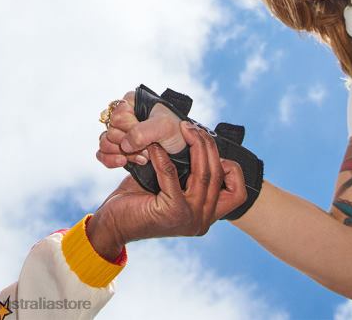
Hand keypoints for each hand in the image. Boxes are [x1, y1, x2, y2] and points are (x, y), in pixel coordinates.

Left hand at [88, 123, 246, 259]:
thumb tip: (196, 143)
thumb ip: (186, 174)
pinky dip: (163, 156)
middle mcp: (203, 220)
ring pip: (203, 173)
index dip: (231, 167)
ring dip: (194, 146)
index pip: (237, 193)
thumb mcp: (170, 188)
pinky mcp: (172, 212)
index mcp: (206, 215)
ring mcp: (190, 218)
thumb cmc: (139, 201)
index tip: (210, 146)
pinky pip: (172, 174)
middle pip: (217, 175)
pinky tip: (154, 146)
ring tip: (182, 129)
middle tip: (191, 127)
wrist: (114, 224)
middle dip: (207, 145)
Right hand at [97, 91, 185, 167]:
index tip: (150, 138)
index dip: (132, 131)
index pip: (118, 118)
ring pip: (105, 143)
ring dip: (123, 154)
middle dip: (129, 145)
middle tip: (148, 150)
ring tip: (143, 158)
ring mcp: (119, 132)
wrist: (182, 150)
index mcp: (131, 102)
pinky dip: (111, 160)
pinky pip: (102, 153)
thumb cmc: (176, 133)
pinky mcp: (117, 147)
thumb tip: (124, 144)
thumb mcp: (164, 127)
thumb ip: (142, 133)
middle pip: (110, 132)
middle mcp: (122, 115)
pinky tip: (124, 162)